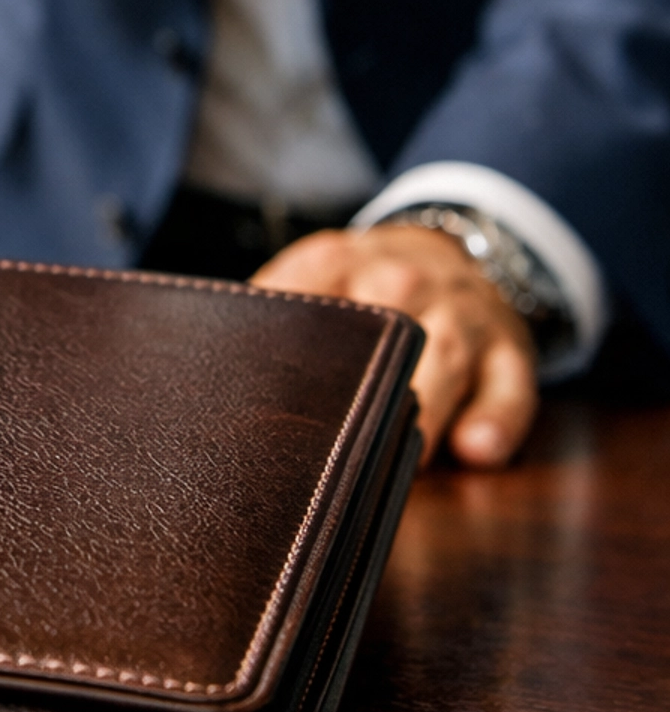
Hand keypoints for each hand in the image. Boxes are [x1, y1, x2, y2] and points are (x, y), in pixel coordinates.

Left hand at [252, 223, 538, 468]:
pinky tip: (474, 450)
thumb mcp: (311, 276)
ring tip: (400, 461)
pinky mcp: (510, 350)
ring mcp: (463, 315)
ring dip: (423, 408)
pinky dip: (496, 418)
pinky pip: (510, 386)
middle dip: (359, 391)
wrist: (456, 250)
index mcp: (338, 262)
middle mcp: (404, 281)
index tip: (257, 409)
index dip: (284, 354)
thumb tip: (200, 376)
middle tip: (327, 454)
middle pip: (382, 332)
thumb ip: (266, 313)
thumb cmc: (361, 289)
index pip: (306, 298)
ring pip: (446, 357)